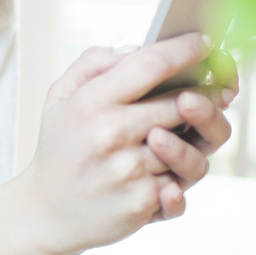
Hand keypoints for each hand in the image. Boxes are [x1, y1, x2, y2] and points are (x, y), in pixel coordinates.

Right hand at [18, 33, 220, 254]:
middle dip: (201, 96)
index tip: (204, 42)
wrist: (45, 212)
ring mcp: (129, 169)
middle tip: (211, 92)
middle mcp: (111, 133)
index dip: (185, 50)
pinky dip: (176, 178)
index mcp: (91, 102)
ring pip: (188, 144)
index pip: (151, 65)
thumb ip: (94, 63)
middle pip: (182, 102)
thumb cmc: (61, 148)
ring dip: (187, 143)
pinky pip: (182, 180)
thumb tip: (138, 48)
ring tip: (167, 144)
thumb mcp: (60, 97)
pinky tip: (157, 178)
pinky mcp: (142, 201)